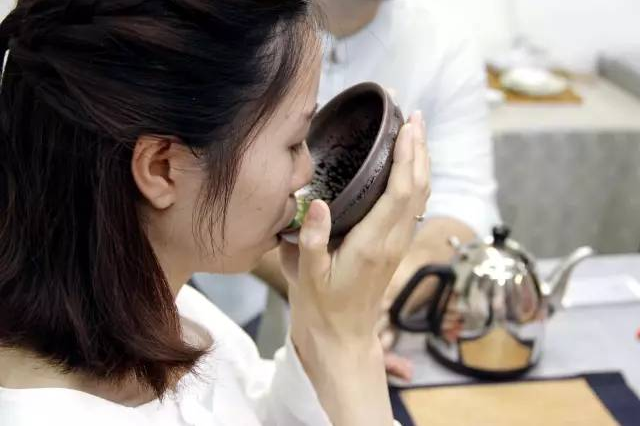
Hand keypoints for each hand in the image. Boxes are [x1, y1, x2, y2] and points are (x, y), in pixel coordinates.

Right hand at [278, 111, 429, 424]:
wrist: (342, 338)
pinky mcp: (394, 247)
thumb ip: (312, 241)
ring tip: (414, 132)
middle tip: (413, 116)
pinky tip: (407, 166)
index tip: (406, 127)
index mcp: (372, 244)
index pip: (399, 193)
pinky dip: (414, 180)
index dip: (407, 157)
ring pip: (419, 197)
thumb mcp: (306, 277)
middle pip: (417, 188)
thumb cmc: (322, 309)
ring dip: (420, 162)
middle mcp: (392, 241)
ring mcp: (397, 244)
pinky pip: (412, 207)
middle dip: (419, 149)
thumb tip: (317, 204)